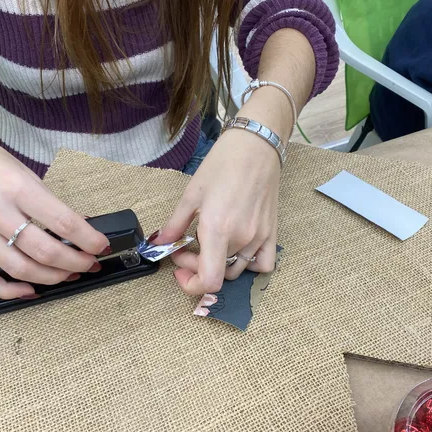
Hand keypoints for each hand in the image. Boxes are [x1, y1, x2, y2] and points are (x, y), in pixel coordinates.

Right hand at [0, 118, 109, 298]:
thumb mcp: (22, 170)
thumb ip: (47, 200)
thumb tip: (79, 226)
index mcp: (16, 187)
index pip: (62, 221)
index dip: (88, 238)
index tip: (102, 245)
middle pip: (44, 250)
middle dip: (76, 262)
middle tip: (91, 263)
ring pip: (20, 269)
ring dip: (52, 278)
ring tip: (70, 274)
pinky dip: (9, 291)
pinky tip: (30, 291)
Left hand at [153, 128, 279, 294]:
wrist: (255, 147)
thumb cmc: (223, 164)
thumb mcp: (191, 193)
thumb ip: (174, 224)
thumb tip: (159, 243)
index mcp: (218, 230)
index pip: (209, 281)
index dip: (191, 284)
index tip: (180, 268)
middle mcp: (241, 238)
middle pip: (219, 274)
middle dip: (197, 265)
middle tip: (186, 246)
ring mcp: (259, 237)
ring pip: (237, 271)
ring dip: (219, 265)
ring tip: (210, 244)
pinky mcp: (272, 232)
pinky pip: (263, 264)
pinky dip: (249, 265)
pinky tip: (237, 250)